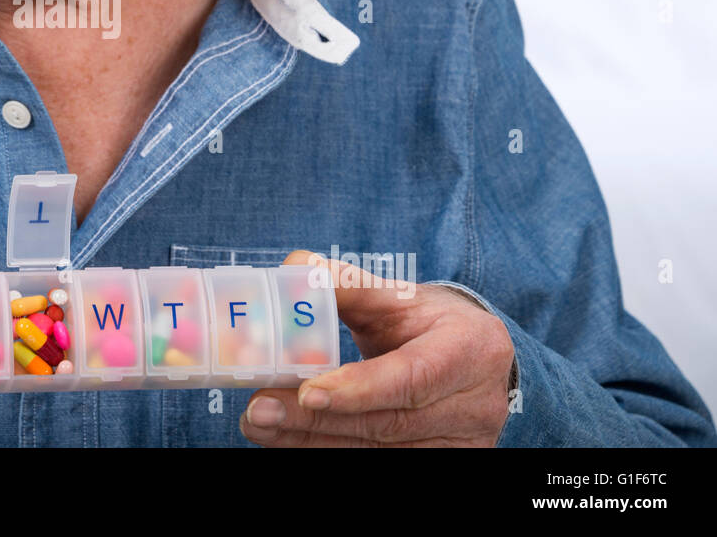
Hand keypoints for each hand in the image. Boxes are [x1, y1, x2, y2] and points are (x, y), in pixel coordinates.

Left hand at [240, 251, 513, 446]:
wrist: (470, 357)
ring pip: (379, 449)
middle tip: (260, 408)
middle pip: (387, 421)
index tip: (307, 390)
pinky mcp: (445, 461)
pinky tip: (288, 438)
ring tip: (259, 423)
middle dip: (317, 419)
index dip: (360, 387)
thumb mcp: (395, 296)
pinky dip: (326, 448)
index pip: (412, 376)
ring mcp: (463, 442)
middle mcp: (475, 404)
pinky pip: (378, 460)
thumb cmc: (426, 321)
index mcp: (469, 349)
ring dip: (310, 439)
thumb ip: (346, 285)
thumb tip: (293, 271)